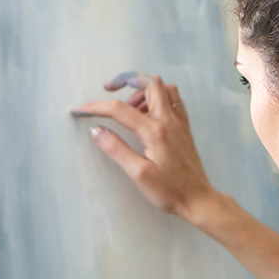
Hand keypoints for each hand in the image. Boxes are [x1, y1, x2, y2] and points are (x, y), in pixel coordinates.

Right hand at [72, 71, 216, 221]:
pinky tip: (148, 113)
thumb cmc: (171, 191)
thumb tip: (96, 131)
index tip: (80, 110)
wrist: (198, 199)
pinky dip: (159, 97)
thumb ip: (116, 149)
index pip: (119, 109)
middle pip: (150, 83)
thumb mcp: (138, 174)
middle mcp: (169, 121)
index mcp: (155, 132)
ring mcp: (179, 123)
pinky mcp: (184, 129)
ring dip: (144, 88)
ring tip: (129, 105)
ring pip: (164, 88)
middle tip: (109, 88)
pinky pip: (174, 101)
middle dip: (126, 79)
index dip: (96, 107)